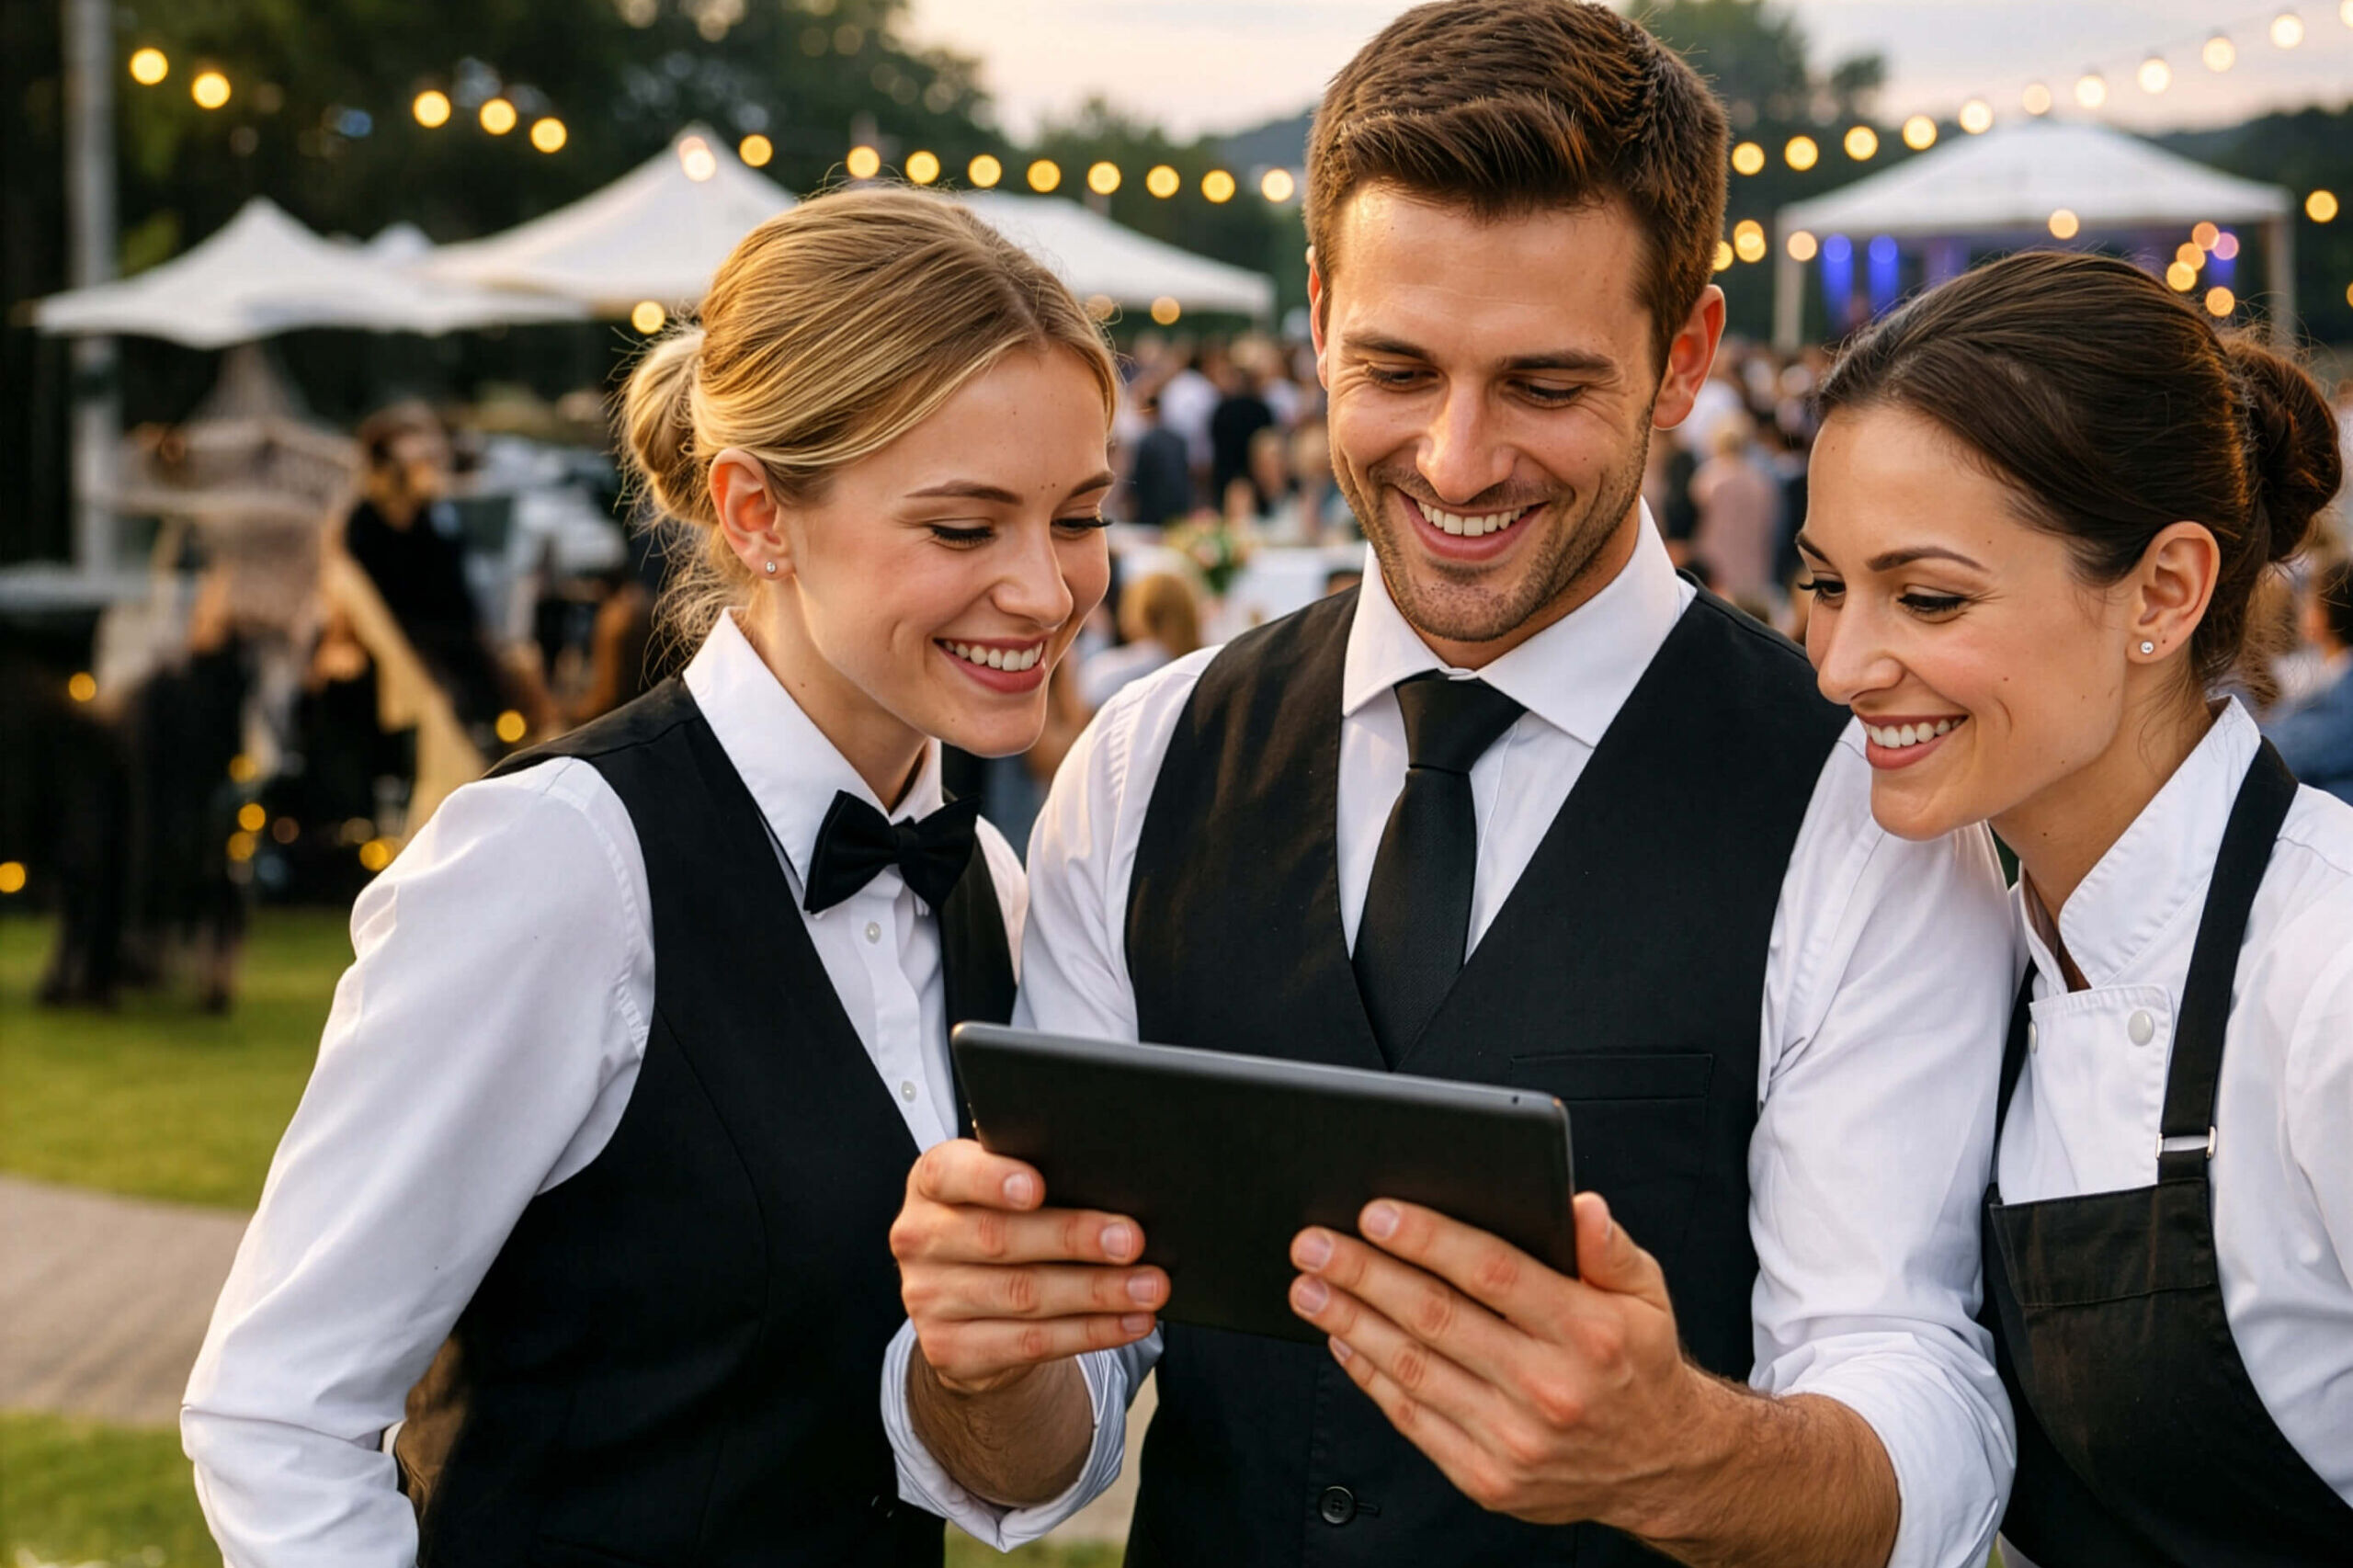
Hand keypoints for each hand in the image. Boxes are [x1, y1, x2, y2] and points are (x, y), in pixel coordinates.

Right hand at [891, 1138, 1166, 1394]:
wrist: (964, 1305)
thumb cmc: (1001, 1225)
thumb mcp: (1002, 1192)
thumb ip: (1040, 1179)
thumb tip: (1115, 1187)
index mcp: (931, 1182)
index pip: (949, 1173)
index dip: (992, 1179)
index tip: (1038, 1186)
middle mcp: (919, 1238)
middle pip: (999, 1238)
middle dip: (1073, 1239)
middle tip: (1131, 1240)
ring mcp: (928, 1298)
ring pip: (1023, 1295)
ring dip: (1097, 1292)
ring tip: (1149, 1286)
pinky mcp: (949, 1350)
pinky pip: (1030, 1343)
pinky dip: (1091, 1331)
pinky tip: (1131, 1321)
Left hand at [1286, 1192, 1730, 1533]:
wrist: (1661, 1466)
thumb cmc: (1638, 1361)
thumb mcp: (1645, 1293)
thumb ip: (1607, 1246)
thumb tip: (1578, 1204)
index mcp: (1588, 1333)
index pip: (1493, 1273)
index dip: (1429, 1240)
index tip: (1375, 1212)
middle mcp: (1550, 1389)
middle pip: (1436, 1318)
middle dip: (1364, 1275)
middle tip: (1313, 1243)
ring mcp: (1515, 1440)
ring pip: (1413, 1369)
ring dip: (1349, 1322)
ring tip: (1308, 1286)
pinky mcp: (1488, 1479)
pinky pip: (1413, 1419)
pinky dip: (1369, 1376)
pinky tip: (1341, 1339)